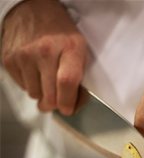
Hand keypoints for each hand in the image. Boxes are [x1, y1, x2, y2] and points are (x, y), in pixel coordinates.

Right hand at [1, 0, 87, 114]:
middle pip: (50, 96)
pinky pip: (23, 87)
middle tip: (58, 98)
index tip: (68, 108)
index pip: (67, 82)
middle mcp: (45, 50)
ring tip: (45, 77)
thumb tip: (74, 105)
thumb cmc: (59, 32)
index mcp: (69, 48)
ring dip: (42, 93)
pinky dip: (30, 84)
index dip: (68, 102)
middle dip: (55, 103)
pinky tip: (34, 70)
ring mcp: (25, 55)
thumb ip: (80, 79)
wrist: (32, 9)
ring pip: (35, 95)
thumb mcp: (79, 49)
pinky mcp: (9, 59)